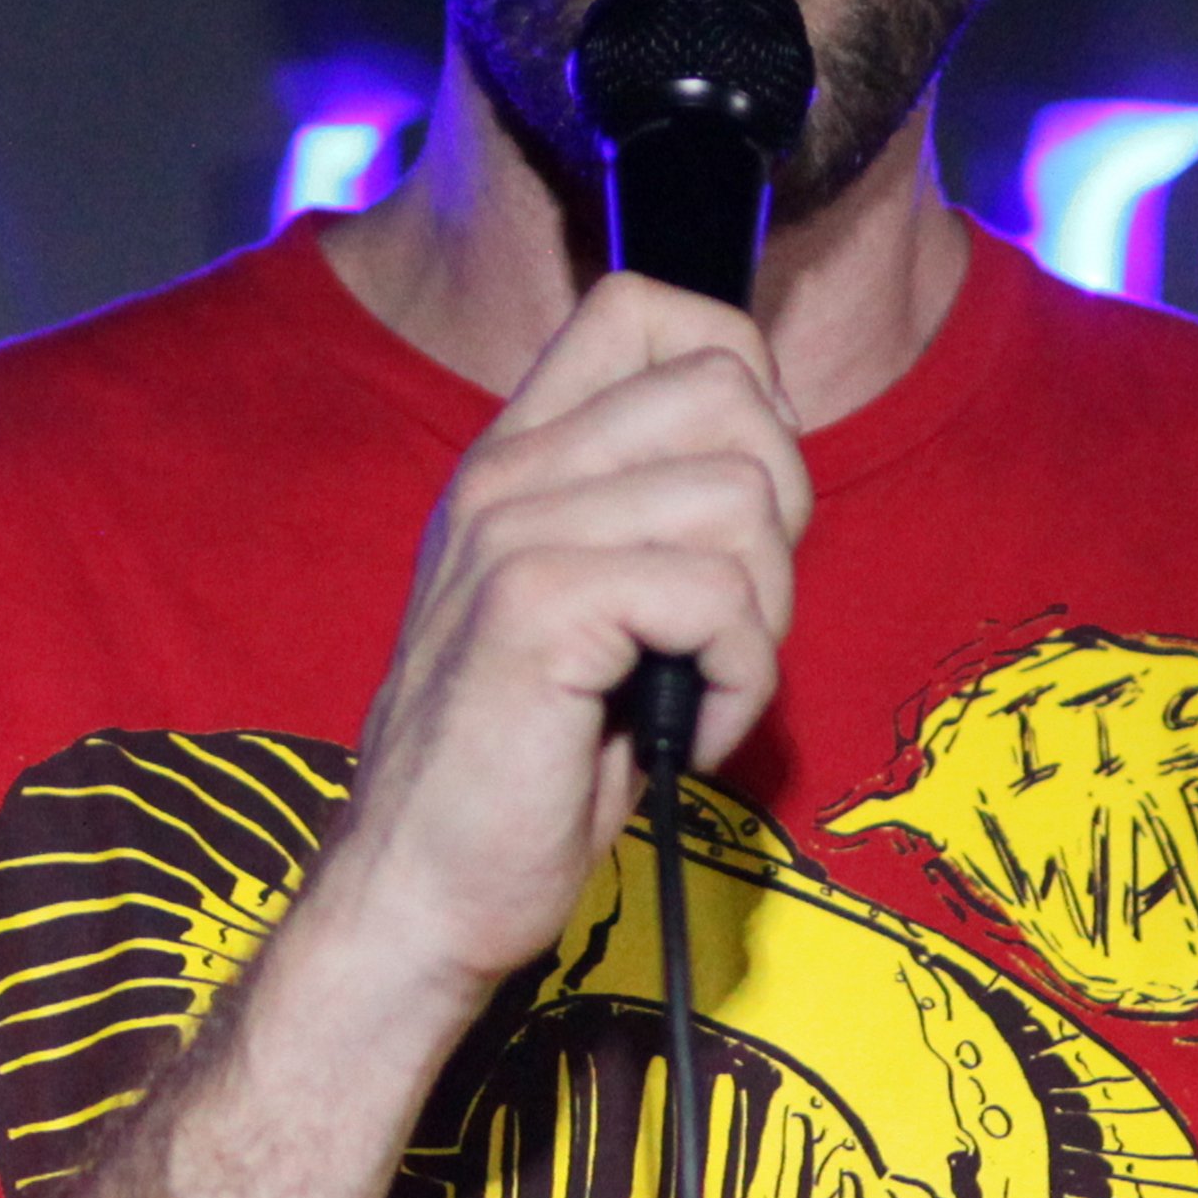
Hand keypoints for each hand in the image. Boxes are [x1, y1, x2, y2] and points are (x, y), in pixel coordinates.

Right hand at [320, 270, 811, 1009]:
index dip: (741, 382)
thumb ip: (647, 511)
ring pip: (744, 500)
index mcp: (518, 456)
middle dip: (778, 514)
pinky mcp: (536, 608)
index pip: (647, 308)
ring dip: (760, 617)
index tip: (734, 504)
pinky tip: (681, 727)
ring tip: (694, 685)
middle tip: (725, 619)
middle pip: (728, 390)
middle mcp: (509, 471)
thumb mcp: (586, 606)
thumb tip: (771, 452)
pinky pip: (720, 596)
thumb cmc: (523, 769)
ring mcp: (514, 531)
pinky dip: (735, 680)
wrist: (419, 890)